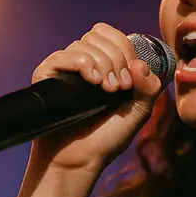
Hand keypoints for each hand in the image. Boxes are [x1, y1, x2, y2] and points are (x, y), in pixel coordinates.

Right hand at [29, 23, 163, 173]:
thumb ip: (149, 88)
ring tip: (105, 90)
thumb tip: (139, 64)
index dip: (125, 50)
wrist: (79, 160)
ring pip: (84, 44)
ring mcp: (64, 68)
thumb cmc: (106, 138)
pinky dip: (82, 63)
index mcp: (104, 65)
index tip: (129, 81)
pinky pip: (63, 55)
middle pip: (100, 36)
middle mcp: (83, 62)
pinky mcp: (46, 76)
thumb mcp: (138, 112)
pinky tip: (92, 81)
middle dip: (116, 59)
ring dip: (102, 64)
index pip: (113, 35)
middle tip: (118, 88)